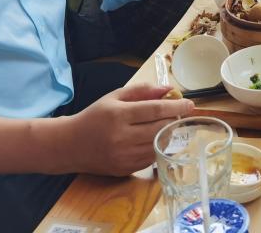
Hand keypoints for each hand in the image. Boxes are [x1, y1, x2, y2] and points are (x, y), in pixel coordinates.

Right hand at [64, 83, 194, 175]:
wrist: (70, 145)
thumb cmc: (94, 117)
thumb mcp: (114, 97)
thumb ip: (142, 91)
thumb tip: (168, 89)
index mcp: (119, 115)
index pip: (155, 110)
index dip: (176, 107)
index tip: (190, 104)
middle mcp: (121, 137)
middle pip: (160, 129)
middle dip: (175, 120)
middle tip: (180, 114)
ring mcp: (123, 156)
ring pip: (158, 146)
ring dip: (169, 135)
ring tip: (170, 125)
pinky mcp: (124, 170)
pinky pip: (150, 159)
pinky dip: (158, 148)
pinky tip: (157, 139)